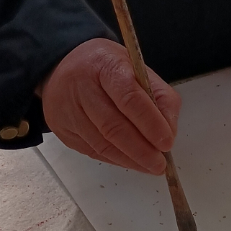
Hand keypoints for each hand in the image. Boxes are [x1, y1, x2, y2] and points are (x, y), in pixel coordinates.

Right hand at [38, 38, 180, 171]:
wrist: (62, 69)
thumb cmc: (107, 69)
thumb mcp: (136, 69)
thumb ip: (159, 96)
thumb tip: (169, 132)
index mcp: (105, 64)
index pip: (129, 97)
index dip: (150, 123)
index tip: (167, 142)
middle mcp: (81, 86)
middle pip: (113, 126)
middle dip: (141, 149)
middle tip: (159, 164)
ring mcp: (68, 109)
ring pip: (101, 143)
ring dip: (129, 159)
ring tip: (149, 166)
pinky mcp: (62, 129)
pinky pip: (92, 150)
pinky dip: (115, 159)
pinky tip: (130, 161)